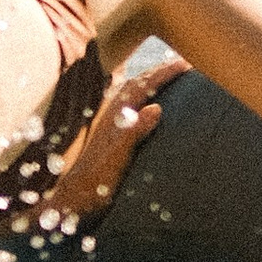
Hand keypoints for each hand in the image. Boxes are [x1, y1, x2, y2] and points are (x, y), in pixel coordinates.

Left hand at [45, 63, 185, 222]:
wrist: (75, 197)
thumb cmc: (97, 181)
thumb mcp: (118, 157)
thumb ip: (133, 131)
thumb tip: (155, 108)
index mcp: (117, 115)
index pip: (144, 86)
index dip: (165, 73)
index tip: (186, 65)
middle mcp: (112, 114)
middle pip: (137, 83)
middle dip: (159, 71)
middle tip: (183, 64)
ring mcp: (109, 122)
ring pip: (131, 91)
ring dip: (149, 80)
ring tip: (167, 76)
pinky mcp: (109, 134)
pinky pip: (128, 104)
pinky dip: (140, 95)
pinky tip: (144, 102)